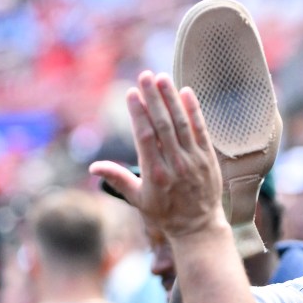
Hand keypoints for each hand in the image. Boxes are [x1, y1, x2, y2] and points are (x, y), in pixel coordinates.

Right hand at [90, 71, 224, 242]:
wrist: (198, 227)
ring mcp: (194, 160)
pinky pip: (201, 131)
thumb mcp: (138, 199)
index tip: (132, 93)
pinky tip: (187, 93)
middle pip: (163, 124)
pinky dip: (194, 111)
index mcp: (155, 173)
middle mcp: (176, 164)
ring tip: (163, 78)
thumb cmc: (164, 214)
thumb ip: (118, 179)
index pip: (145, 136)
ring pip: (182, 124)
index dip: (138, 113)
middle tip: (146, 76)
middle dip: (154, 98)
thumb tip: (93, 167)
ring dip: (172, 99)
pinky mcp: (209, 159)